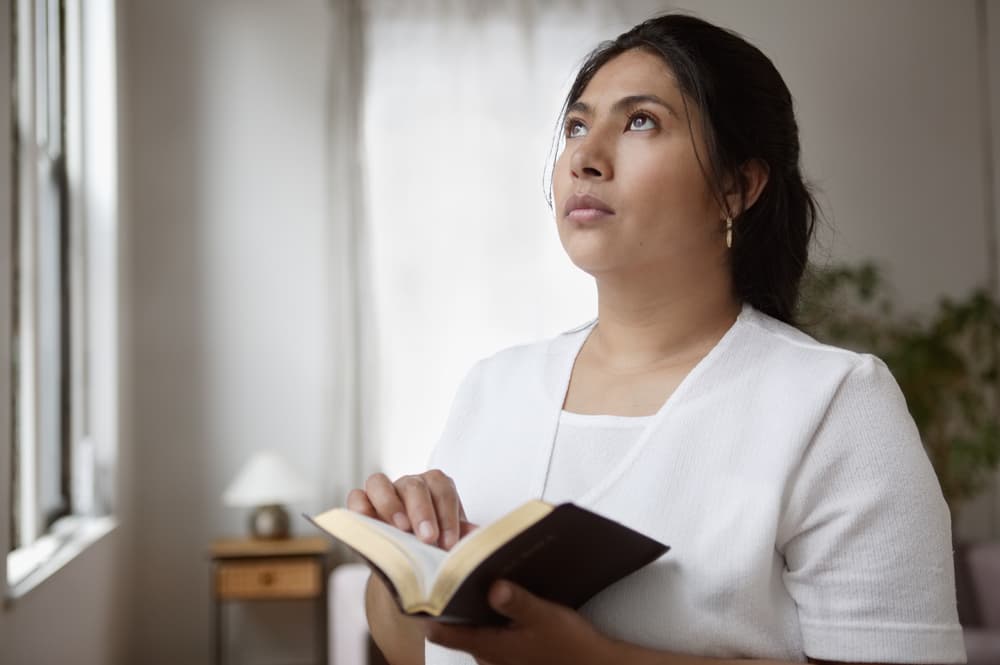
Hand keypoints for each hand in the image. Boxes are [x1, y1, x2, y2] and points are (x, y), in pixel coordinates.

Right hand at [346, 470, 476, 549]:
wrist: (410, 563)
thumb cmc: (435, 546)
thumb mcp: (451, 541)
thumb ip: (463, 535)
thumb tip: (477, 534)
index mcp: (435, 487)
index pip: (442, 489)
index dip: (447, 514)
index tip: (449, 543)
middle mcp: (409, 484)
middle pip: (414, 485)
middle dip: (422, 512)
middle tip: (428, 539)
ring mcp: (383, 492)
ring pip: (379, 482)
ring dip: (390, 504)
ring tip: (400, 529)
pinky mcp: (361, 504)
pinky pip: (356, 497)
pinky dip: (360, 506)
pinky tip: (368, 522)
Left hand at [424, 581, 615, 664]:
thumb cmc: (570, 645)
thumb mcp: (545, 617)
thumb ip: (517, 602)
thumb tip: (492, 587)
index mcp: (490, 646)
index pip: (442, 632)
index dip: (425, 613)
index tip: (415, 591)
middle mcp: (489, 656)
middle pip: (454, 628)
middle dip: (449, 604)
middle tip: (446, 574)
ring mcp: (499, 658)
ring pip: (472, 629)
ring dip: (470, 608)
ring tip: (472, 578)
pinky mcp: (512, 655)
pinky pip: (489, 633)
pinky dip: (487, 616)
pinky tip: (498, 596)